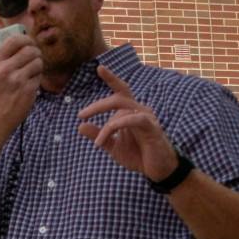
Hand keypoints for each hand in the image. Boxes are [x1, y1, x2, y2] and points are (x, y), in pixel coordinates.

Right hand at [0, 28, 43, 131]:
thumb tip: (0, 34)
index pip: (15, 40)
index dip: (26, 39)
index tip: (29, 43)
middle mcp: (5, 69)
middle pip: (30, 50)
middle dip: (36, 52)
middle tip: (35, 57)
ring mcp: (17, 80)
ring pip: (38, 62)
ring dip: (38, 65)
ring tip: (31, 72)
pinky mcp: (28, 89)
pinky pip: (39, 76)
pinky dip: (37, 78)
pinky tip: (29, 83)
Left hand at [77, 65, 179, 179]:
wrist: (158, 171)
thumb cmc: (138, 156)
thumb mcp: (113, 147)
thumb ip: (98, 136)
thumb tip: (80, 126)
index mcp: (131, 112)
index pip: (121, 91)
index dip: (111, 79)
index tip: (99, 68)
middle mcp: (140, 110)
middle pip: (118, 97)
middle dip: (98, 105)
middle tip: (81, 115)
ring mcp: (147, 117)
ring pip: (123, 109)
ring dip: (107, 126)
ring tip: (98, 143)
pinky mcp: (152, 127)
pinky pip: (133, 119)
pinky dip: (116, 127)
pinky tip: (105, 139)